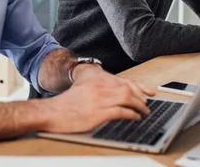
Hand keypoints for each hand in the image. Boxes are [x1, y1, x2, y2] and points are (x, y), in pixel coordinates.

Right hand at [40, 72, 154, 133]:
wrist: (52, 112)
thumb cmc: (66, 104)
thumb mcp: (83, 89)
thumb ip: (98, 88)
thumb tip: (115, 95)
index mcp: (96, 80)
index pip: (124, 81)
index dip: (138, 87)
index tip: (147, 94)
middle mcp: (99, 87)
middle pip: (128, 89)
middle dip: (140, 98)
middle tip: (146, 106)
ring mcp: (99, 99)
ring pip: (127, 99)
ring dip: (139, 107)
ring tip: (143, 113)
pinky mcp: (98, 113)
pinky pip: (121, 112)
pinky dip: (131, 115)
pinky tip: (134, 118)